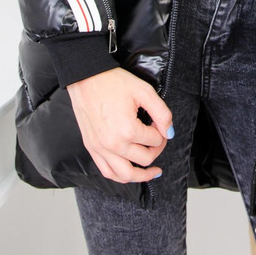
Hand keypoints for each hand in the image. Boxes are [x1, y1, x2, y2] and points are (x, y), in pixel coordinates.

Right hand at [67, 66, 173, 183]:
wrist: (85, 78)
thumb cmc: (113, 82)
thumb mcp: (144, 91)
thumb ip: (161, 113)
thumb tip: (169, 132)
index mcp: (127, 130)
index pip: (155, 140)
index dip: (162, 131)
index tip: (159, 123)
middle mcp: (113, 145)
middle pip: (144, 159)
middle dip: (156, 149)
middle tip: (158, 138)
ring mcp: (100, 149)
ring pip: (125, 175)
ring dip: (142, 175)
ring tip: (153, 172)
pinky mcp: (92, 148)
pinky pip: (107, 172)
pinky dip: (120, 176)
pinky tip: (130, 172)